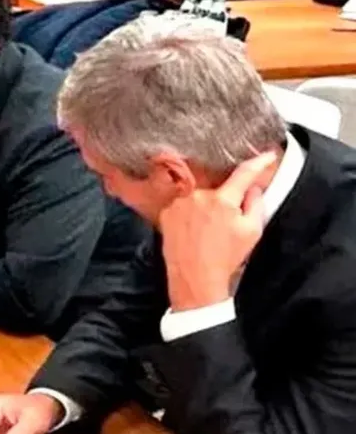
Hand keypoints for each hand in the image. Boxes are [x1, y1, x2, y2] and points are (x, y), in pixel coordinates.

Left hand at [158, 152, 277, 311]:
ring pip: (201, 197)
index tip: (266, 156)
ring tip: (208, 233)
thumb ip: (255, 203)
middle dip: (227, 201)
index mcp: (222, 200)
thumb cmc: (224, 258)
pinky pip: (185, 206)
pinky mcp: (166, 213)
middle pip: (220, 188)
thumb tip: (252, 188)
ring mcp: (179, 204)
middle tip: (227, 224)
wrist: (194, 278)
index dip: (258, 162)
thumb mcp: (252, 231)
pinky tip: (194, 232)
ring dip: (207, 208)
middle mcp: (197, 196)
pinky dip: (191, 214)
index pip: (244, 173)